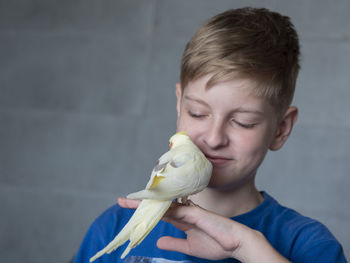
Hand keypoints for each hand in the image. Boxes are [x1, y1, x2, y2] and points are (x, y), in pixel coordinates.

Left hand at [118, 197, 289, 262]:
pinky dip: (163, 206)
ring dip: (147, 202)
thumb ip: (175, 243)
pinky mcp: (196, 213)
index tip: (132, 210)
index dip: (146, 212)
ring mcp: (190, 211)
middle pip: (158, 206)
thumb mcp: (190, 247)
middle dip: (140, 203)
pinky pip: (176, 208)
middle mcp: (184, 213)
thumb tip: (158, 242)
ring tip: (130, 200)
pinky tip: (151, 203)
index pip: (160, 214)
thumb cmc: (217, 244)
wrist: (237, 244)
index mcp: (183, 220)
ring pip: (164, 204)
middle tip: (122, 200)